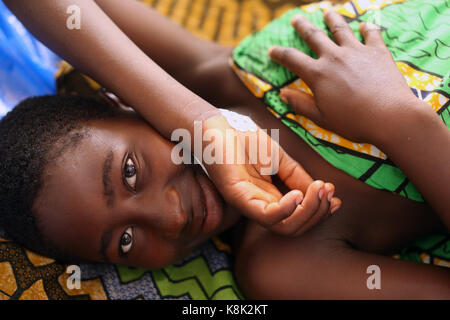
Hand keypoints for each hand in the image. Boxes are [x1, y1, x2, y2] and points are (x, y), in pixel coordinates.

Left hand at [201, 112, 340, 235]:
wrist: (219, 126)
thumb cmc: (245, 141)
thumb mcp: (281, 160)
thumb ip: (298, 177)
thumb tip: (323, 191)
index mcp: (270, 198)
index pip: (298, 218)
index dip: (320, 211)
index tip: (335, 197)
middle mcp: (260, 206)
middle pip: (293, 227)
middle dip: (317, 212)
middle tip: (328, 191)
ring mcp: (248, 204)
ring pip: (283, 226)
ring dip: (307, 211)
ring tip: (318, 190)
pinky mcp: (238, 197)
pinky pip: (265, 216)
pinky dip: (286, 209)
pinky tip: (297, 195)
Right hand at [268, 11, 419, 143]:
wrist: (390, 116)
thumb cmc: (353, 122)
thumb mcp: (321, 118)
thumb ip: (301, 104)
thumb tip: (283, 94)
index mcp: (318, 74)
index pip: (292, 59)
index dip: (279, 53)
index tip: (271, 50)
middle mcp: (334, 57)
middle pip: (314, 36)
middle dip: (302, 27)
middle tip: (295, 18)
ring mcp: (357, 52)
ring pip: (341, 29)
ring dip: (332, 19)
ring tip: (327, 11)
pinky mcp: (378, 52)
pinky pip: (372, 34)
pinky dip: (367, 28)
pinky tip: (365, 24)